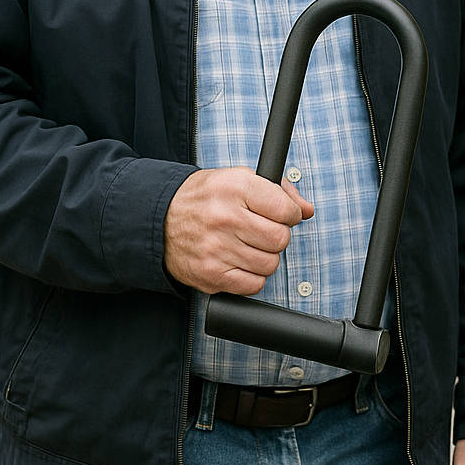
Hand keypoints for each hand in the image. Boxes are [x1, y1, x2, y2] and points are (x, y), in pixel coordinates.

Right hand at [163, 167, 313, 293]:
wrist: (158, 219)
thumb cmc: (205, 198)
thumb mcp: (240, 179)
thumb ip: (279, 191)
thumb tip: (306, 210)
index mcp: (236, 188)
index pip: (286, 210)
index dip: (290, 214)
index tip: (281, 215)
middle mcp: (226, 218)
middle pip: (280, 239)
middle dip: (277, 236)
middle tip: (262, 231)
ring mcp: (217, 249)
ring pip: (270, 264)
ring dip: (264, 257)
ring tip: (247, 245)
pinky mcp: (211, 275)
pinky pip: (253, 285)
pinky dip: (252, 276)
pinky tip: (239, 261)